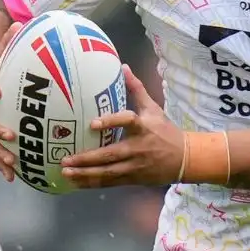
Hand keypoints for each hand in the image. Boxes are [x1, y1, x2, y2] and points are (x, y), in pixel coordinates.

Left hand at [61, 66, 185, 188]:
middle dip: (86, 159)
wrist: (184, 158)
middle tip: (65, 159)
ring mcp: (135, 165)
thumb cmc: (165, 130)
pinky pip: (110, 182)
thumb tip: (123, 67)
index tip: (93, 123)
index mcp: (143, 127)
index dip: (111, 122)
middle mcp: (138, 147)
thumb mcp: (153, 108)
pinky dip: (93, 183)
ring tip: (66, 172)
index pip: (127, 122)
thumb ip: (136, 89)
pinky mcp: (133, 178)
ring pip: (108, 173)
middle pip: (110, 155)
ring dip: (85, 174)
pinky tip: (76, 182)